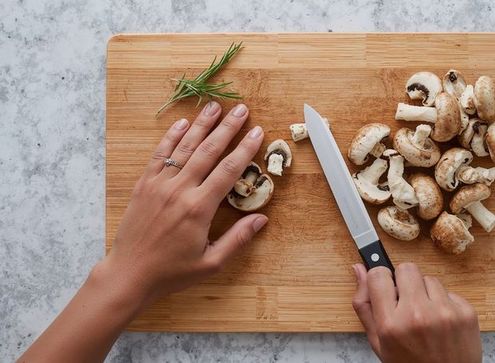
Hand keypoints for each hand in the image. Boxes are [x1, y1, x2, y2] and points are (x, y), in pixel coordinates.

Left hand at [100, 101, 266, 304]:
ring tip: (215, 107)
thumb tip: (262, 219)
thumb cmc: (172, 272)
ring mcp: (159, 185)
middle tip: (241, 110)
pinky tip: (182, 123)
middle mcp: (179, 190)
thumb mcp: (211, 263)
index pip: (228, 170)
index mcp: (199, 209)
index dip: (245, 149)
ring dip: (201, 125)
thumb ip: (238, 239)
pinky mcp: (144, 185)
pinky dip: (171, 137)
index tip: (257, 132)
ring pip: (184, 147)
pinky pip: (159, 155)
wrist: (129, 274)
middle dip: (227, 128)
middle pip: (208, 151)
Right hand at [352, 263, 481, 362]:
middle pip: (406, 268)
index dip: (380, 279)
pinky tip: (442, 323)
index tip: (385, 288)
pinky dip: (444, 304)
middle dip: (404, 282)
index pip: (379, 275)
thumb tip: (359, 269)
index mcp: (391, 324)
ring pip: (429, 278)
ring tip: (426, 317)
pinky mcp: (466, 313)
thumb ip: (365, 305)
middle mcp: (418, 315)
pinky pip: (449, 292)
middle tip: (406, 302)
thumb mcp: (379, 342)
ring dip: (425, 293)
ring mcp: (445, 313)